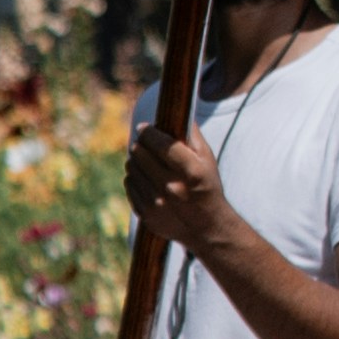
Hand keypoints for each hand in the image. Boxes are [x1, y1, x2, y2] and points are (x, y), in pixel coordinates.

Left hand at [131, 127, 232, 256]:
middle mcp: (172, 187)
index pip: (160, 143)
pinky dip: (133, 177)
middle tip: (143, 142)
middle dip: (140, 144)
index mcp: (191, 171)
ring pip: (132, 168)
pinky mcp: (146, 214)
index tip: (145, 127)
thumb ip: (192, 135)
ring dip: (135, 160)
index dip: (148, 132)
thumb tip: (177, 111)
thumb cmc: (207, 187)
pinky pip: (130, 185)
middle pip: (141, 154)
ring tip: (143, 159)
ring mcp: (157, 203)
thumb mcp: (208, 160)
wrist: (207, 227)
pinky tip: (144, 177)